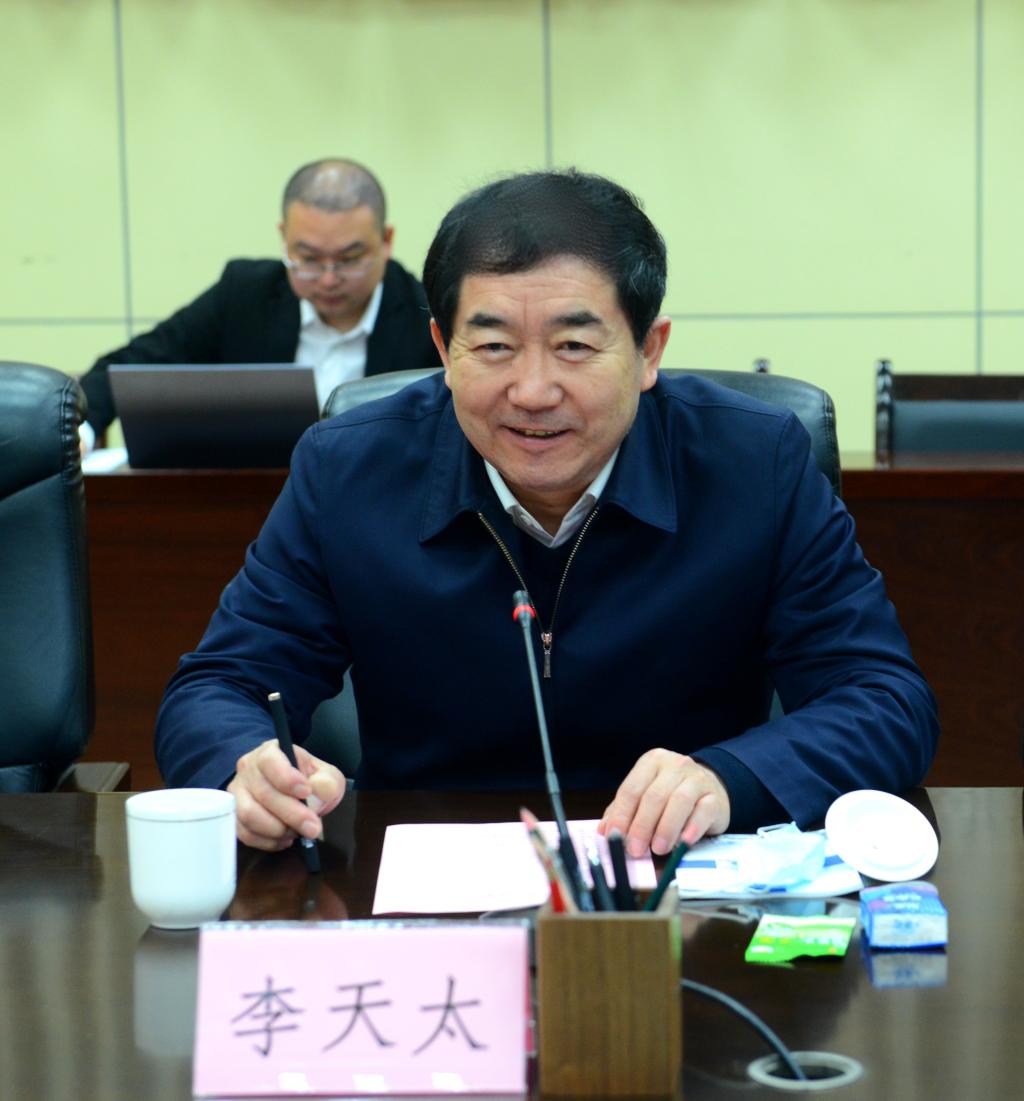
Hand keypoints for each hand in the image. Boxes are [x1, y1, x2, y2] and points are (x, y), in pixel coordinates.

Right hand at [228, 738, 344, 850]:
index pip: (270, 761)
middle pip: (263, 793)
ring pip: (249, 815)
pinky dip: (267, 842)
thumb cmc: (308, 780)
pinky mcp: (233, 816)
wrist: (294, 792)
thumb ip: (327, 782)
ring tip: (297, 832)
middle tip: (313, 827)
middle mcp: (248, 770)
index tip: (306, 791)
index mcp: (270, 752)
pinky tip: (285, 839)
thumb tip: (317, 794)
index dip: (286, 778)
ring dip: (277, 829)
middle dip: (292, 814)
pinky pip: (245, 834)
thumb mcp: (326, 775)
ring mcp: (238, 793)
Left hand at [598, 749, 730, 856]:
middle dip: (642, 825)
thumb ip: (624, 810)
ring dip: (665, 828)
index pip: (631, 789)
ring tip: (658, 849)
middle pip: (654, 796)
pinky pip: (703, 811)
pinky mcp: (715, 797)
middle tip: (635, 850)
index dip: (621, 815)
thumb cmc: (672, 794)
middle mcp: (675, 766)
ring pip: (678, 801)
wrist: (712, 788)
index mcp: (652, 762)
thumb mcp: (646, 795)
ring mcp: (697, 779)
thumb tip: (604, 831)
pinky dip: (692, 827)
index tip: (614, 837)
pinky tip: (684, 841)